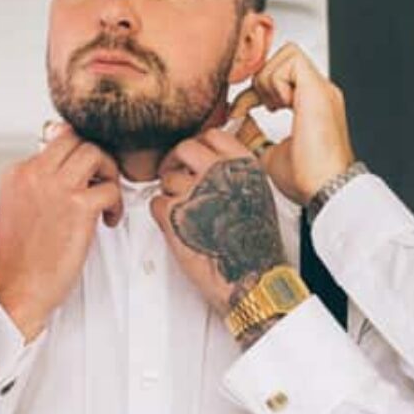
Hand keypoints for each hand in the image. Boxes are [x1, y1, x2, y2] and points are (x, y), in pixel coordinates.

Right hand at [0, 124, 121, 340]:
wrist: (16, 288)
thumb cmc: (19, 257)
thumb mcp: (18, 206)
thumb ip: (38, 183)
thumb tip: (63, 170)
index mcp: (18, 172)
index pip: (56, 139)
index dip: (76, 155)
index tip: (86, 174)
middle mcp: (35, 174)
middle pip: (76, 138)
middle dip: (94, 157)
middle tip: (99, 180)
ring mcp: (56, 188)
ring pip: (95, 153)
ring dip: (108, 173)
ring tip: (105, 197)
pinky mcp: (78, 207)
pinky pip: (111, 188)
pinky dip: (116, 205)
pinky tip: (108, 220)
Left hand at [153, 129, 286, 317]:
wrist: (251, 277)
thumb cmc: (256, 245)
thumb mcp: (258, 195)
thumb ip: (236, 174)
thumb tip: (215, 162)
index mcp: (242, 165)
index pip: (211, 136)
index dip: (198, 146)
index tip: (192, 157)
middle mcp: (219, 172)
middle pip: (184, 149)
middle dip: (175, 162)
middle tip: (173, 175)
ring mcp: (195, 191)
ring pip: (166, 180)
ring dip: (170, 196)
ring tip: (188, 217)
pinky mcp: (174, 214)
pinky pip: (155, 203)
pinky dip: (161, 216)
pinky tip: (178, 228)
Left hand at [230, 42, 355, 204]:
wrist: (325, 188)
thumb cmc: (305, 178)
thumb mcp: (268, 153)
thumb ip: (253, 135)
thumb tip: (234, 125)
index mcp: (311, 105)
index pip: (280, 77)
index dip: (253, 89)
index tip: (238, 111)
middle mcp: (319, 92)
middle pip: (285, 57)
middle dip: (261, 77)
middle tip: (252, 105)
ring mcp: (322, 88)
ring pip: (288, 53)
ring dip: (269, 78)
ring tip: (272, 107)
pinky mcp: (318, 88)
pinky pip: (291, 60)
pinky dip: (277, 80)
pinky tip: (282, 106)